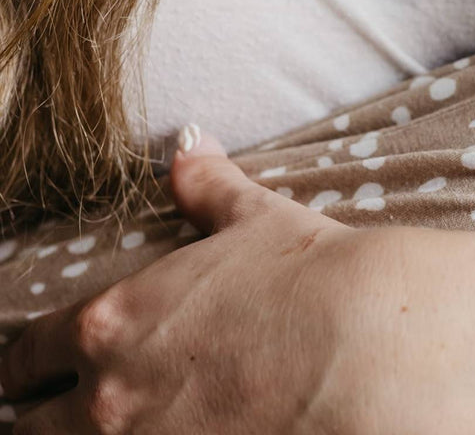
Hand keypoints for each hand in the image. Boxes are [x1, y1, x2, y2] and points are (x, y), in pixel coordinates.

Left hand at [0, 130, 407, 433]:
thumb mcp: (254, 218)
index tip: (33, 369)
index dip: (26, 364)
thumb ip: (207, 186)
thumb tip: (189, 142)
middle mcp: (106, 400)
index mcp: (111, 323)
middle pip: (28, 430)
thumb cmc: (307, 274)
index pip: (26, 356)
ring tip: (117, 429)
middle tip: (64, 414)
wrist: (366, 346)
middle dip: (41, 421)